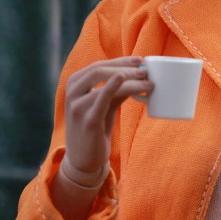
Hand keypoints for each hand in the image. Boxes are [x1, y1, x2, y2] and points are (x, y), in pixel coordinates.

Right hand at [63, 57, 150, 172]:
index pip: (98, 65)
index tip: (140, 60)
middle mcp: (72, 92)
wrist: (83, 158)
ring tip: (147, 83)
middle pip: (100, 70)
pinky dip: (112, 86)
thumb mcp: (104, 105)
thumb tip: (138, 76)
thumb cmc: (94, 128)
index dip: (120, 61)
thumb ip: (116, 90)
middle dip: (125, 67)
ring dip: (129, 80)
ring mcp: (78, 106)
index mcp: (74, 84)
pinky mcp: (88, 120)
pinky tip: (122, 79)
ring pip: (104, 83)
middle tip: (145, 71)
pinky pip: (101, 98)